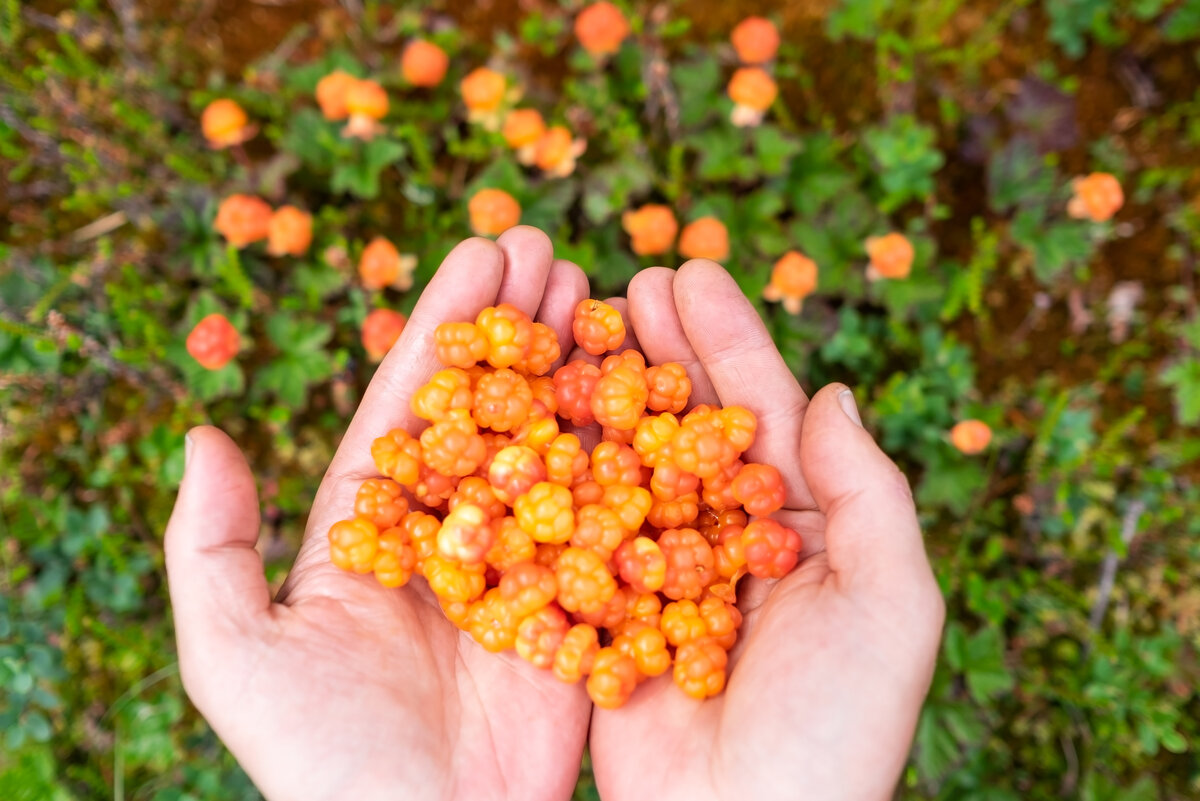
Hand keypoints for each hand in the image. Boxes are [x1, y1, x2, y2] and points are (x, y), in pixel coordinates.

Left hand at [165, 228, 592, 800]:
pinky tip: (661, 395)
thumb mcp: (238, 655)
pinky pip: (617, 524)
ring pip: (561, 450)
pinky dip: (640, 460)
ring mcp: (528, 570)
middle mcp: (457, 537)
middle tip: (554, 252)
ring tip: (606, 294)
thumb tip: (202, 437)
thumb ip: (214, 548)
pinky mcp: (588, 613)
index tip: (485, 250)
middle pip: (496, 409)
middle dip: (524, 329)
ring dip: (582, 372)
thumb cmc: (321, 759)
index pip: (416, 402)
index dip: (448, 326)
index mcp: (378, 529)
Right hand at [588, 260, 945, 800]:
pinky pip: (579, 531)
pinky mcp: (602, 617)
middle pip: (688, 425)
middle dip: (661, 351)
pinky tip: (531, 417)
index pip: (762, 414)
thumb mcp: (891, 605)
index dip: (730, 341)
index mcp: (801, 531)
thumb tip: (832, 391)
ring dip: (605, 397)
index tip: (689, 271)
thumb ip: (870, 495)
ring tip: (575, 326)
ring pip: (629, 465)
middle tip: (624, 282)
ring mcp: (660, 576)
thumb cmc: (836, 728)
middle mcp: (728, 542)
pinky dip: (557, 473)